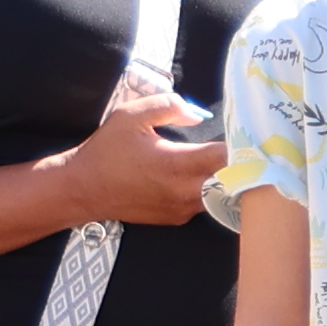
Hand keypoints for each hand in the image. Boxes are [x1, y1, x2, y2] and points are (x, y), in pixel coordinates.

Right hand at [55, 87, 227, 228]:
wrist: (82, 189)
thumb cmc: (105, 152)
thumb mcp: (131, 116)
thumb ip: (169, 106)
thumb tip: (199, 115)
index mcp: (177, 164)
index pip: (228, 157)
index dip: (241, 143)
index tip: (244, 133)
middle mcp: (185, 191)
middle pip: (232, 178)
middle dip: (239, 162)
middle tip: (242, 146)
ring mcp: (183, 209)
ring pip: (221, 193)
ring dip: (225, 178)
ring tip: (221, 160)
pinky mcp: (177, 219)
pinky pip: (204, 203)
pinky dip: (208, 190)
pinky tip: (200, 176)